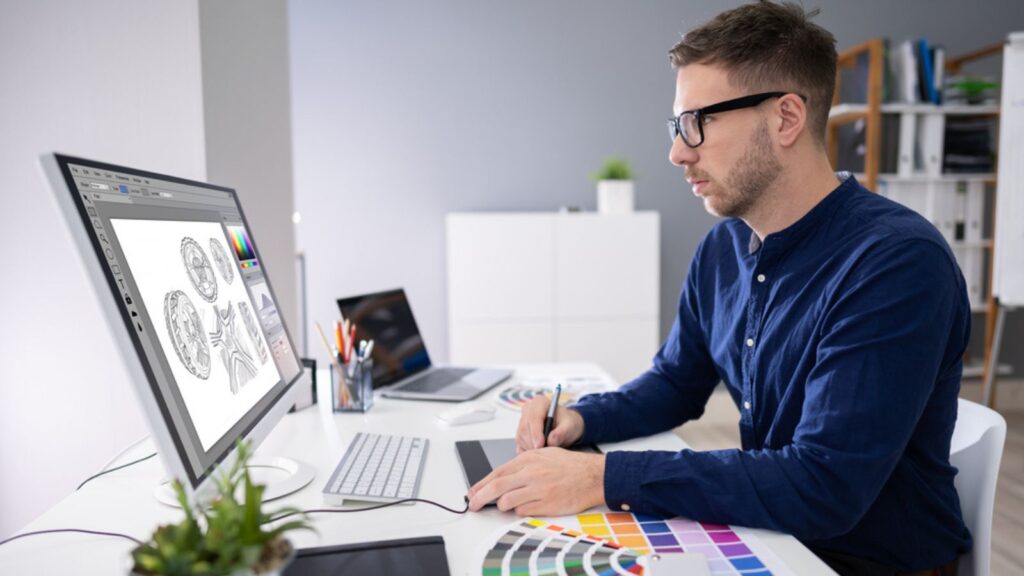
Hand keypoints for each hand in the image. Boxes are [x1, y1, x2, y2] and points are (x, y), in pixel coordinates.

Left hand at [466, 448, 605, 515]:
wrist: (592, 476)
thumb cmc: (569, 465)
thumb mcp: (543, 454)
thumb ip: (522, 463)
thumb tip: (502, 476)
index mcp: (528, 459)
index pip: (497, 473)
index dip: (481, 484)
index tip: (473, 492)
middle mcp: (531, 473)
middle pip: (496, 488)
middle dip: (480, 498)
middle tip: (473, 505)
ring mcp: (538, 490)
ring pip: (507, 502)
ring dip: (503, 505)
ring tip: (507, 504)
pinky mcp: (546, 505)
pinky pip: (522, 511)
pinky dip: (520, 510)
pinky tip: (526, 506)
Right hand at [516, 396, 584, 453]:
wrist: (565, 427)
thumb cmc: (568, 423)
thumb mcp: (570, 426)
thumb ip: (562, 432)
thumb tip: (551, 441)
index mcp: (539, 402)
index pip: (534, 417)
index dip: (536, 432)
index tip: (540, 445)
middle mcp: (528, 410)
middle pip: (525, 429)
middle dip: (534, 443)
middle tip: (545, 454)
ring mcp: (521, 422)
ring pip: (521, 438)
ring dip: (532, 448)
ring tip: (546, 452)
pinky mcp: (520, 434)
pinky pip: (520, 446)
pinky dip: (529, 453)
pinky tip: (540, 454)